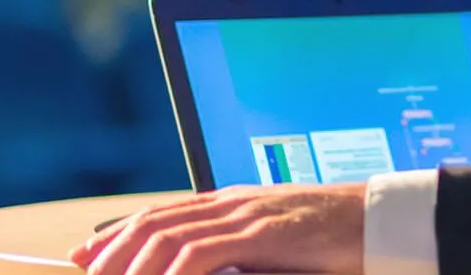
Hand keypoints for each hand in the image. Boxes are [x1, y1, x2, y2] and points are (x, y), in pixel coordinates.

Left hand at [73, 185, 365, 274]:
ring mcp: (247, 215)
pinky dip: (172, 272)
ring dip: (133, 266)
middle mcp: (234, 203)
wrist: (384, 220)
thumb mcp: (279, 244)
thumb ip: (241, 252)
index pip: (162, 212)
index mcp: (235, 203)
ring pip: (168, 236)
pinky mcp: (262, 234)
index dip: (118, 233)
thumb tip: (209, 269)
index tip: (86, 256)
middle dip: (112, 252)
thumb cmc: (339, 239)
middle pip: (154, 222)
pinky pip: (202, 253)